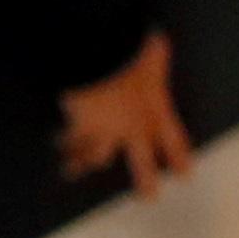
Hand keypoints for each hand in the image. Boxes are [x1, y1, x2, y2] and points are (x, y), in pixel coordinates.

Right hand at [56, 30, 195, 195]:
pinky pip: (68, 138)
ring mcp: (104, 130)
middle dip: (144, 182)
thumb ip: (154, 53)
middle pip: (142, 164)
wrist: (104, 58)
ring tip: (73, 171)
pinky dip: (61, 140)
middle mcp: (133, 128)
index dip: (180, 158)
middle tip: (148, 197)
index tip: (184, 174)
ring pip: (95, 157)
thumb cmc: (134, 51)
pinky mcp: (79, 124)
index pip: (175, 140)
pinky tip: (54, 142)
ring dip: (84, 164)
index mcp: (158, 110)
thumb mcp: (153, 49)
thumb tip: (156, 40)